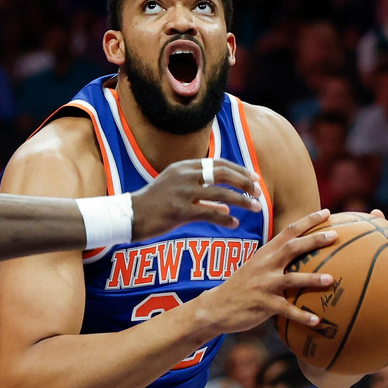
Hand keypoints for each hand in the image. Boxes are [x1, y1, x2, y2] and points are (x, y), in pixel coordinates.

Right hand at [130, 159, 262, 239]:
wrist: (129, 216)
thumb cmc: (153, 204)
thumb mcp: (174, 188)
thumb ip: (199, 192)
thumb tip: (226, 205)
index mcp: (184, 166)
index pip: (218, 163)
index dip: (239, 170)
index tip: (254, 178)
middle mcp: (184, 176)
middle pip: (223, 174)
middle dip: (245, 182)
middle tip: (258, 192)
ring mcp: (182, 193)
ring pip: (221, 194)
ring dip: (242, 201)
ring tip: (255, 207)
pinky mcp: (180, 211)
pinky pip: (210, 213)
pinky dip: (226, 219)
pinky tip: (234, 224)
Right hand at [195, 208, 337, 335]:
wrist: (215, 306)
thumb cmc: (241, 286)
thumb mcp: (256, 266)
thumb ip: (275, 259)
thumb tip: (301, 254)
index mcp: (265, 253)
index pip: (288, 231)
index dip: (308, 220)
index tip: (326, 212)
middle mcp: (265, 265)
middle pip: (292, 248)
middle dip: (314, 240)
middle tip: (335, 235)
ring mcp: (264, 285)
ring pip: (292, 279)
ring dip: (312, 279)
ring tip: (331, 280)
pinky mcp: (263, 305)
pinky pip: (286, 310)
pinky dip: (302, 316)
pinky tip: (317, 321)